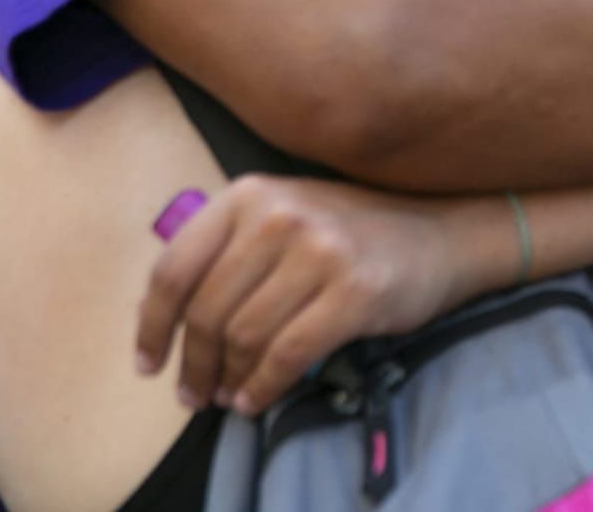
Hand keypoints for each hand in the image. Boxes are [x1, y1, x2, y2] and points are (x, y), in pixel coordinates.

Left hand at [135, 176, 512, 414]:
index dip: (151, 326)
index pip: (174, 268)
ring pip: (243, 337)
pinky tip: (257, 398)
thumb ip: (229, 247)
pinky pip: (286, 355)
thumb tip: (164, 315)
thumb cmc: (354, 232)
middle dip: (192, 364)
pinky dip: (264, 386)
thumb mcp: (285, 214)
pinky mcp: (354, 291)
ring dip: (228, 379)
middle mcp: (280, 215)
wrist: (444, 233)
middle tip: (193, 395)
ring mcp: (320, 251)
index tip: (148, 362)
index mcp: (251, 193)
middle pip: (206, 310)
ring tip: (228, 396)